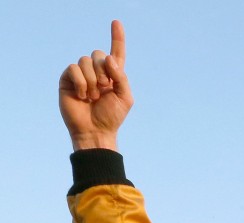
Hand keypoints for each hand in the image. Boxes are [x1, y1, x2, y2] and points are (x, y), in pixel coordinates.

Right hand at [58, 19, 132, 149]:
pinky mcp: (68, 79)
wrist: (95, 130)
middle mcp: (97, 72)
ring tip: (92, 96)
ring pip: (85, 61)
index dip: (117, 38)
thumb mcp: (125, 97)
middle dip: (103, 70)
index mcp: (113, 75)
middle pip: (99, 53)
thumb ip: (121, 76)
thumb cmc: (112, 116)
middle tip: (103, 88)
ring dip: (92, 80)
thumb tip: (109, 58)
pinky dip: (81, 82)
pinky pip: (73, 69)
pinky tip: (82, 96)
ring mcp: (81, 74)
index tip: (116, 22)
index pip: (116, 53)